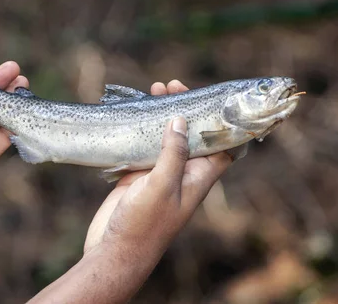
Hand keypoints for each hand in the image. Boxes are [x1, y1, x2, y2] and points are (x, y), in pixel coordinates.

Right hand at [84, 80, 234, 256]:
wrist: (114, 251)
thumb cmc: (145, 225)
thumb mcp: (163, 186)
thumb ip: (174, 153)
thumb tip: (181, 120)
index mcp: (199, 178)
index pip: (222, 145)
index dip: (222, 121)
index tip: (214, 98)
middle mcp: (183, 173)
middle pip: (193, 134)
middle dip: (187, 109)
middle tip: (173, 86)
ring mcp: (160, 173)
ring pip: (168, 137)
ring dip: (164, 114)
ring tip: (155, 90)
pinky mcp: (139, 174)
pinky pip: (146, 145)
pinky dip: (144, 127)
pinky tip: (137, 111)